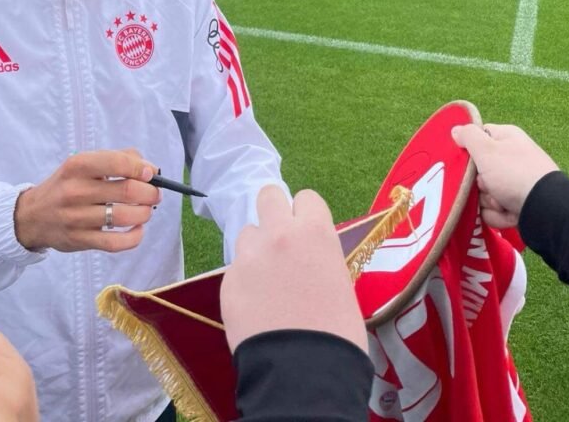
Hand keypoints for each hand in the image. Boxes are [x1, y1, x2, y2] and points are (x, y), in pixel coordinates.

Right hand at [14, 149, 159, 252]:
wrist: (32, 216)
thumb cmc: (67, 185)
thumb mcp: (83, 163)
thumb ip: (117, 159)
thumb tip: (149, 169)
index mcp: (77, 165)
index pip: (116, 163)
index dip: (140, 168)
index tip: (151, 173)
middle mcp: (75, 191)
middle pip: (126, 191)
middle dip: (150, 192)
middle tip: (155, 193)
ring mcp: (76, 218)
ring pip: (124, 217)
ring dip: (144, 213)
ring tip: (146, 210)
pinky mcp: (80, 240)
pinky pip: (116, 243)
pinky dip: (134, 237)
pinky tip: (137, 229)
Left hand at [220, 186, 366, 353]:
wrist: (304, 373)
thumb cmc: (337, 333)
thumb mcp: (340, 283)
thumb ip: (319, 257)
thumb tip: (310, 257)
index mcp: (314, 233)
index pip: (306, 198)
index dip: (307, 215)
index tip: (307, 232)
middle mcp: (279, 235)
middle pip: (268, 196)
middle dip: (273, 212)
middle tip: (280, 239)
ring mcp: (249, 257)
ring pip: (247, 234)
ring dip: (256, 250)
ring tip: (267, 283)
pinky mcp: (228, 282)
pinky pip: (236, 270)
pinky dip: (244, 283)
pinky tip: (256, 308)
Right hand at [452, 123, 558, 228]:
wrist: (545, 210)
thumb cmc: (513, 173)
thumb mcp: (486, 149)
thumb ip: (468, 136)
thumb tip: (456, 130)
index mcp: (506, 139)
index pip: (476, 139)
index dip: (468, 151)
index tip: (464, 161)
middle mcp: (510, 159)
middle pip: (477, 171)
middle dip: (478, 183)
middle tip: (486, 184)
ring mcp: (514, 183)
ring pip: (483, 193)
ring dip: (488, 200)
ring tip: (501, 202)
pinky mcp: (516, 204)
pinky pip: (494, 209)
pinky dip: (498, 213)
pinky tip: (508, 212)